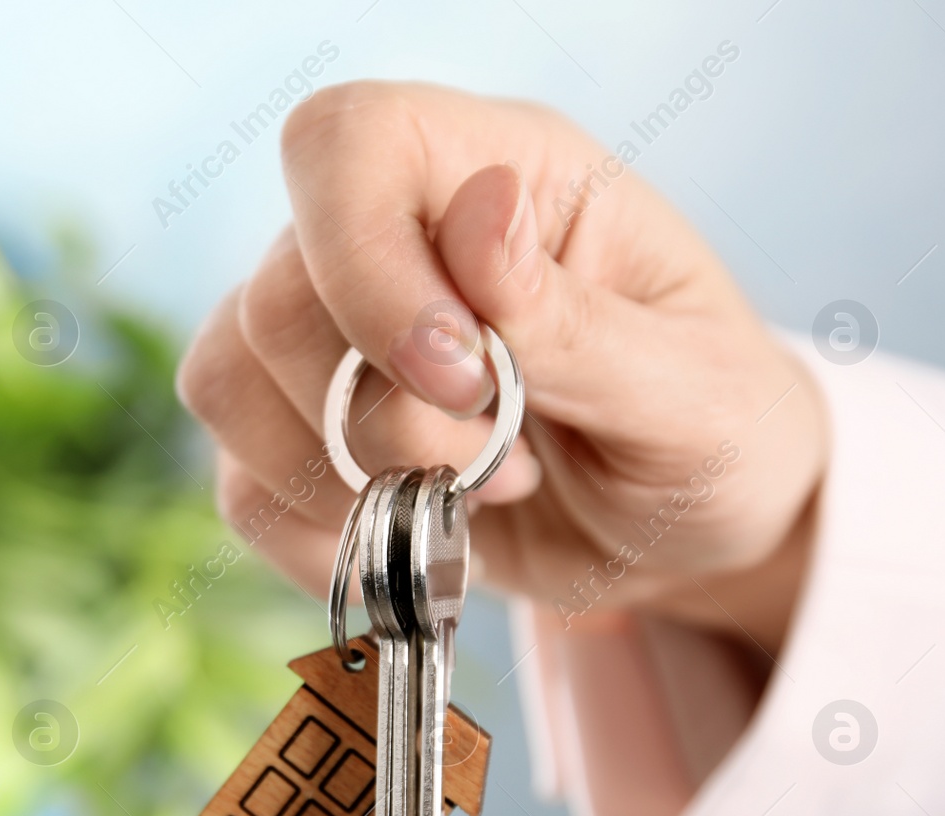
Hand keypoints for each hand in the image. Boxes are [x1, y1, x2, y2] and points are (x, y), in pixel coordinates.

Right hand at [176, 81, 825, 656]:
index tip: (463, 382)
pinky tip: (407, 540)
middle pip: (276, 297)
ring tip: (461, 503)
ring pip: (228, 380)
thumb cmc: (716, 436)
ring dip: (338, 479)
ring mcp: (337, 333)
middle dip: (382, 422)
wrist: (689, 536)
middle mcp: (400, 237)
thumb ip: (576, 320)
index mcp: (504, 173)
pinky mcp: (308, 431)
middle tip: (502, 469)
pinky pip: (238, 480)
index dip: (364, 265)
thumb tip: (478, 213)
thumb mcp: (691, 391)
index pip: (348, 146)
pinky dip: (313, 533)